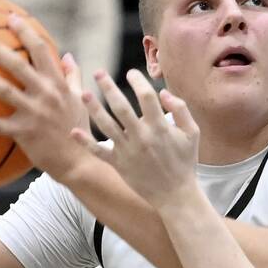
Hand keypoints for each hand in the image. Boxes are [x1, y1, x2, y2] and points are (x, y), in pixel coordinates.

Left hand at [0, 14, 93, 184]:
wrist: (80, 161)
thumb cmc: (78, 131)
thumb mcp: (81, 101)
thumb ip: (73, 77)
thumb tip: (68, 56)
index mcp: (58, 85)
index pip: (42, 52)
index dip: (26, 33)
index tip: (11, 18)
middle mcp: (46, 95)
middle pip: (19, 66)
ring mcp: (35, 113)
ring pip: (5, 91)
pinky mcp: (25, 133)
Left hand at [72, 69, 199, 210]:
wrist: (176, 194)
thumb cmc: (185, 162)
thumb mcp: (193, 133)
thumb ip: (181, 109)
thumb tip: (163, 93)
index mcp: (160, 127)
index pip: (146, 96)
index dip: (138, 81)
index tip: (131, 73)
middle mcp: (142, 136)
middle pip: (121, 106)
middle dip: (109, 87)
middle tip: (99, 73)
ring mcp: (128, 151)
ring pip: (107, 125)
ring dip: (94, 109)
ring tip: (85, 94)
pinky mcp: (119, 164)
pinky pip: (100, 152)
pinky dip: (86, 143)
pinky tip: (74, 132)